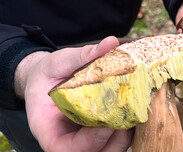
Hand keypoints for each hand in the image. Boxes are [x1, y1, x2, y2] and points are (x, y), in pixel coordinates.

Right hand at [14, 36, 133, 151]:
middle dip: (113, 143)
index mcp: (46, 125)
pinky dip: (125, 132)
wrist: (49, 77)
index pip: (62, 147)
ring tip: (137, 117)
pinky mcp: (95, 131)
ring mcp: (80, 137)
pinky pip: (111, 141)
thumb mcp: (61, 61)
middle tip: (130, 121)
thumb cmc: (50, 72)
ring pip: (104, 150)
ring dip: (122, 139)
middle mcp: (64, 136)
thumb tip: (111, 42)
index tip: (106, 127)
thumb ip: (84, 55)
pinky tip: (136, 113)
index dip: (87, 143)